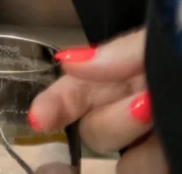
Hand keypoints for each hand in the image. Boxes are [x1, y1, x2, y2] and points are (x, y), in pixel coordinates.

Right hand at [34, 32, 161, 173]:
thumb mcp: (158, 45)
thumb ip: (120, 51)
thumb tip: (66, 60)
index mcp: (128, 76)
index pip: (76, 90)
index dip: (54, 103)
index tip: (40, 119)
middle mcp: (132, 111)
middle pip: (94, 131)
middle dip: (114, 120)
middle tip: (146, 104)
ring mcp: (151, 145)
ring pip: (123, 162)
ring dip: (141, 145)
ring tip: (165, 120)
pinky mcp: (166, 165)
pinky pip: (142, 171)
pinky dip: (155, 161)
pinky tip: (169, 145)